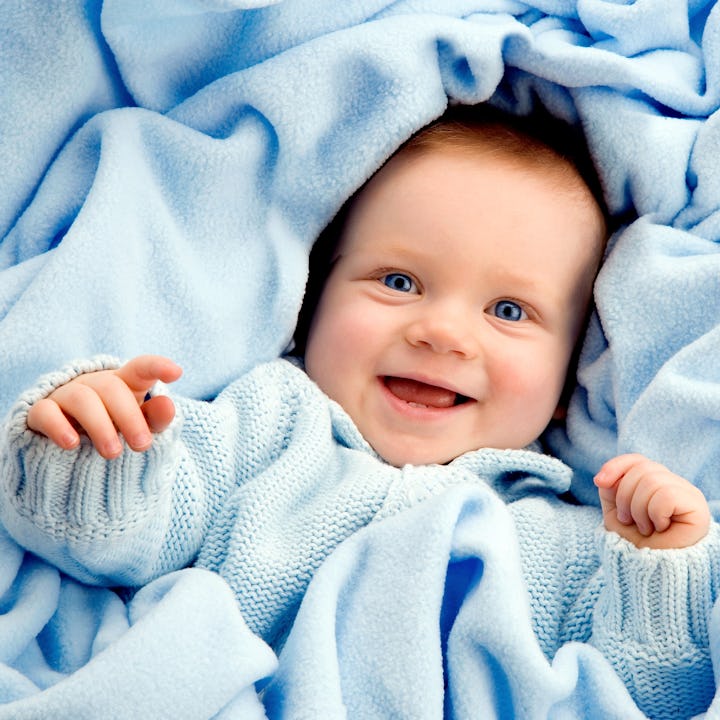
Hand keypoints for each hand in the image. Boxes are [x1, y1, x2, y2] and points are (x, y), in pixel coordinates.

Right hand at [27, 356, 182, 459]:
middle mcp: (93, 384)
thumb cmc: (113, 431)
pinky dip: (58, 426)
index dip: (157, 366)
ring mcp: (64, 395)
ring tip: (113, 453)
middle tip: (142, 446)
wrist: (69, 452)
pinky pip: (44, 412)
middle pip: (111, 387)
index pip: (140, 368)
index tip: (177, 373)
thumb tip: (169, 405)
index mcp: (122, 383)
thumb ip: (155, 419)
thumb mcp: (138, 426)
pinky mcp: (41, 413)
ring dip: (100, 425)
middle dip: (129, 417)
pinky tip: (72, 444)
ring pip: (81, 398)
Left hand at [594, 453, 709, 548]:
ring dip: (638, 509)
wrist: (652, 573)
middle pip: (641, 469)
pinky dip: (655, 514)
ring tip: (645, 528)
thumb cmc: (637, 544)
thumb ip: (610, 490)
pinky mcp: (697, 507)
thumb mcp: (615, 513)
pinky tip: (660, 528)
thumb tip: (605, 477)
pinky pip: (666, 495)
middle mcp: (674, 484)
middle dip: (624, 496)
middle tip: (628, 520)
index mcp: (655, 482)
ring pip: (652, 480)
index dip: (616, 466)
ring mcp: (688, 494)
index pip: (636, 460)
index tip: (599, 482)